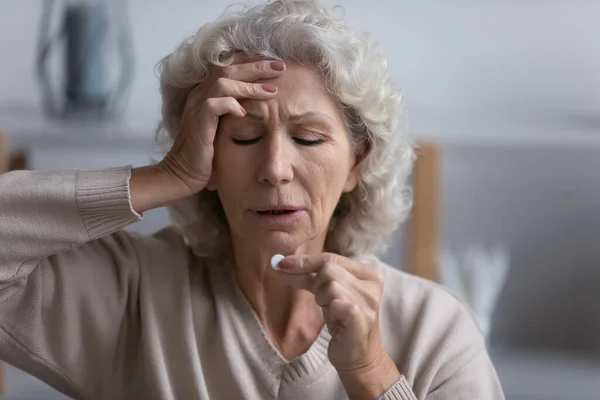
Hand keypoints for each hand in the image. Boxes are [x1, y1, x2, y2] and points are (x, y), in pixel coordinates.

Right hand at [158, 56, 285, 195]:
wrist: (183, 173)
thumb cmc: (207, 153)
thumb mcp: (224, 126)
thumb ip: (236, 110)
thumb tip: (264, 101)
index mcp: (206, 92)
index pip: (229, 66)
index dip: (252, 62)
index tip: (276, 64)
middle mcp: (200, 95)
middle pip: (228, 68)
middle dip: (257, 66)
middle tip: (281, 67)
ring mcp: (197, 107)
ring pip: (223, 83)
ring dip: (250, 86)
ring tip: (272, 91)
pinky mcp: (198, 123)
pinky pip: (214, 105)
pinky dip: (231, 105)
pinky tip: (246, 111)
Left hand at [277, 253, 387, 370]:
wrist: (358, 355)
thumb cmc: (343, 321)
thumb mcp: (327, 294)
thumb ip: (309, 276)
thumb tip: (282, 264)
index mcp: (368, 273)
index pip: (331, 258)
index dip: (305, 261)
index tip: (281, 263)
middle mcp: (372, 284)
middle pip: (328, 269)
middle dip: (317, 285)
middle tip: (323, 302)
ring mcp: (369, 300)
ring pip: (330, 285)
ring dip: (323, 299)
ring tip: (333, 313)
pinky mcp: (360, 316)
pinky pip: (334, 302)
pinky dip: (329, 310)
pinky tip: (337, 320)